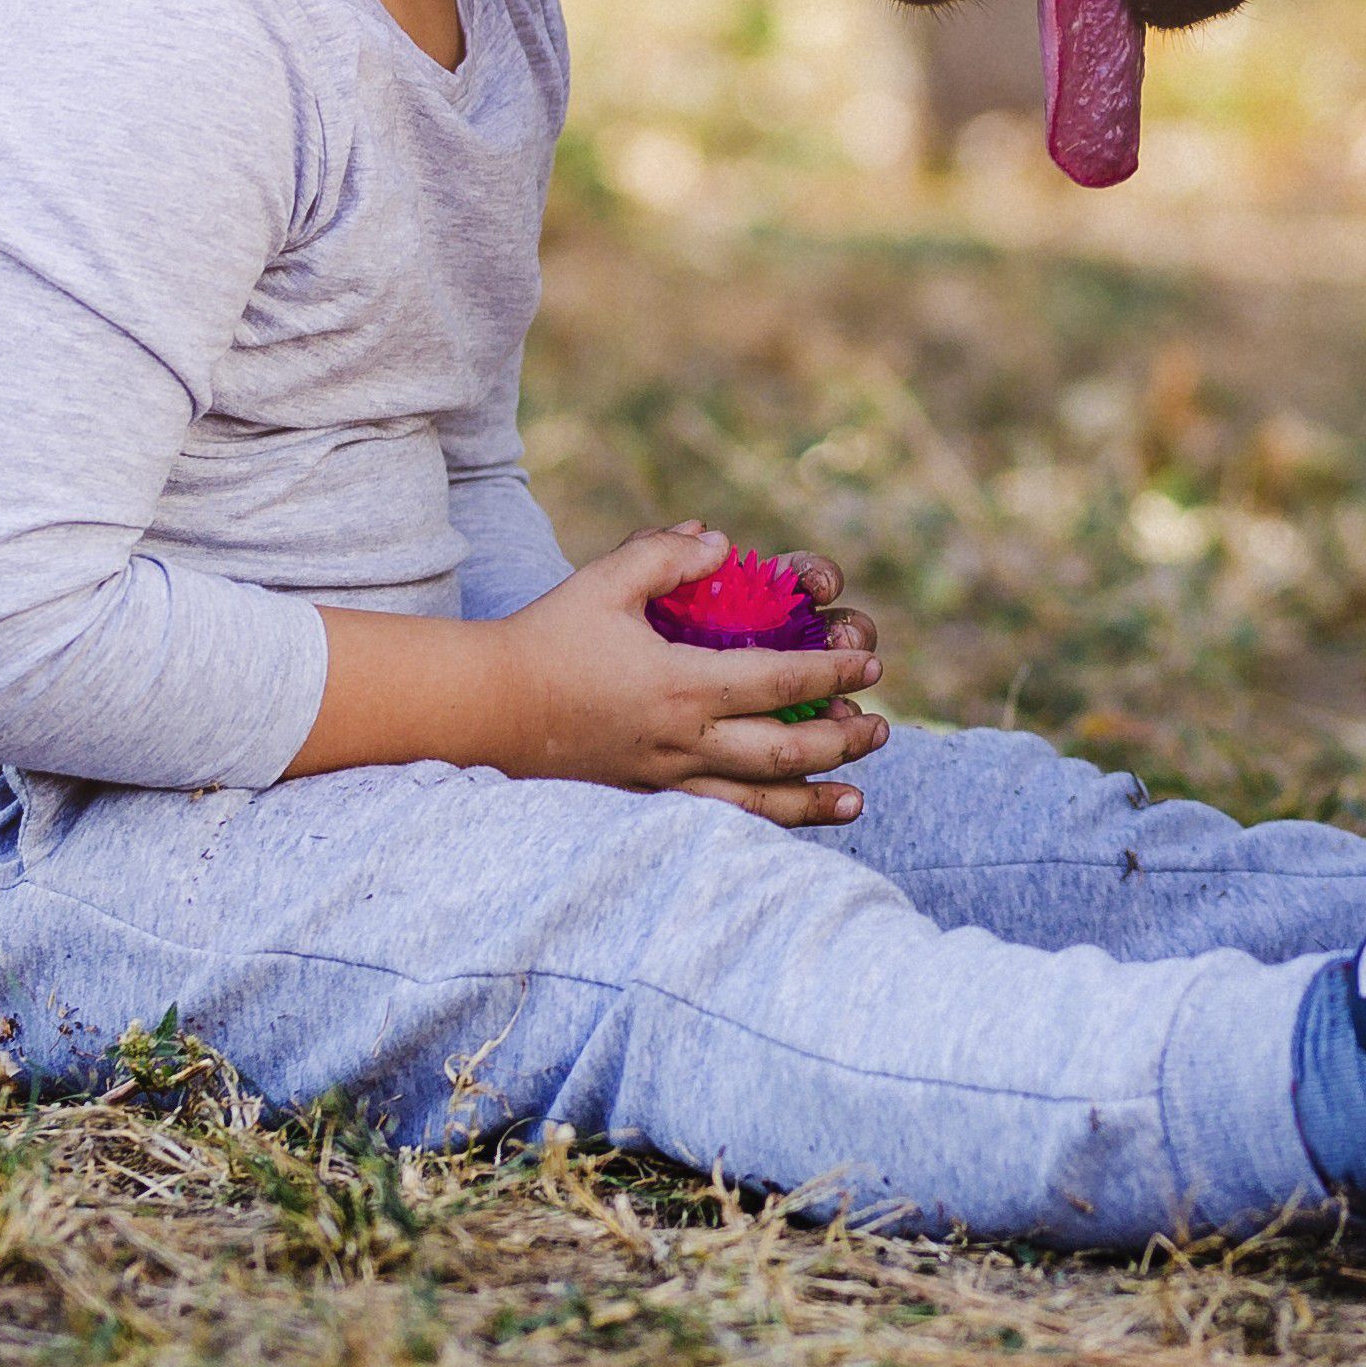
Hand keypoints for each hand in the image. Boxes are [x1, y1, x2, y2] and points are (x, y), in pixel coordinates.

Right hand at [508, 523, 893, 819]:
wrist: (485, 710)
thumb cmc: (547, 637)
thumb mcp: (604, 581)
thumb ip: (665, 554)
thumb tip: (722, 541)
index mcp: (682, 684)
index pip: (780, 680)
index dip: (833, 674)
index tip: (872, 669)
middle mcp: (681, 740)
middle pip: (783, 751)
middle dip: (841, 742)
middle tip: (880, 729)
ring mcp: (663, 778)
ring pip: (755, 802)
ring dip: (813, 801)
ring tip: (859, 799)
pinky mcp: (644, 799)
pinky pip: (715, 818)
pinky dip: (761, 825)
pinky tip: (789, 825)